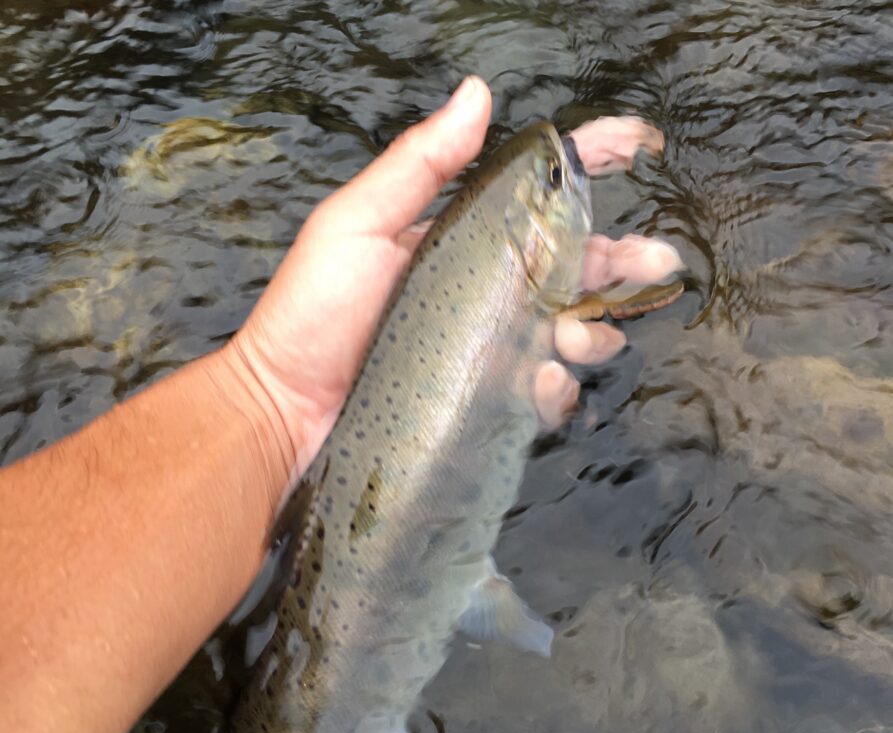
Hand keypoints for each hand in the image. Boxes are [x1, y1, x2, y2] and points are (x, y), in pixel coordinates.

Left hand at [228, 79, 682, 480]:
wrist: (285, 414)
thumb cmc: (309, 317)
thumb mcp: (354, 226)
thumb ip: (418, 166)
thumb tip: (477, 94)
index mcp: (459, 238)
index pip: (535, 192)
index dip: (588, 163)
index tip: (634, 143)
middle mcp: (483, 292)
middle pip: (572, 266)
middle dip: (622, 260)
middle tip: (655, 261)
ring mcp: (486, 351)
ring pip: (571, 332)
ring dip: (595, 330)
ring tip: (578, 337)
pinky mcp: (485, 405)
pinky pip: (542, 395)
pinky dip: (557, 390)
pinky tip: (546, 382)